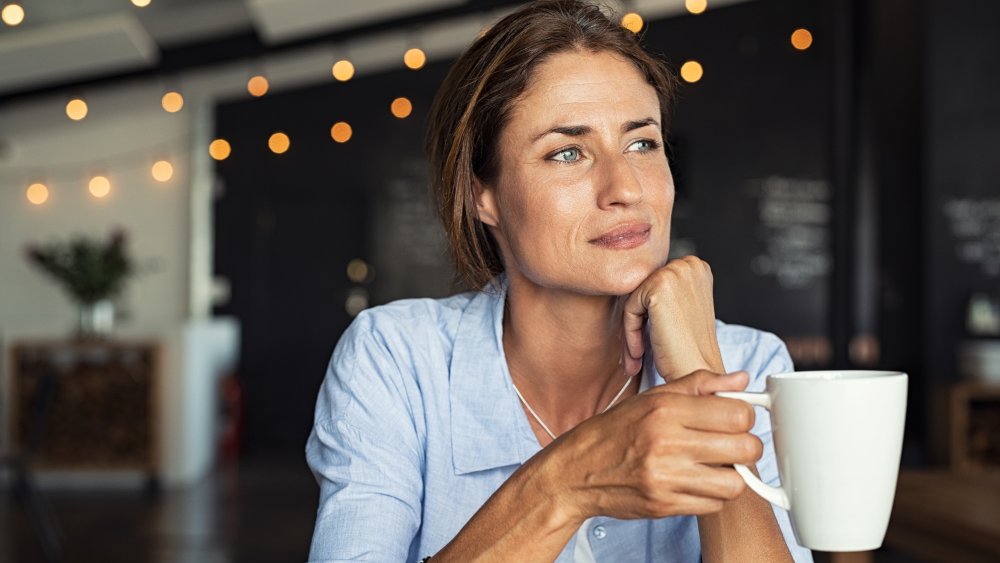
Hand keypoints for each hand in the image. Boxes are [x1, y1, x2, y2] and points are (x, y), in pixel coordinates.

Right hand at [542, 370, 760, 522]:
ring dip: (731, 475)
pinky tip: (695, 481)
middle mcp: (666, 443)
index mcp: (666, 409)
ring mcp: (666, 477)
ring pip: (735, 482)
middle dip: (745, 445)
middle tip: (731, 443)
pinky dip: (711, 495)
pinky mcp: (664, 505)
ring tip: (714, 465)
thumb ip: (699, 385)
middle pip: (745, 448)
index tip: (734, 419)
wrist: (576, 470)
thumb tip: (741, 380)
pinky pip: (713, 505)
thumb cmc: (615, 431)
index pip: (737, 414)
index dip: (744, 416)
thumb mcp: (652, 397)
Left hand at [622, 256, 722, 380]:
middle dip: (638, 322)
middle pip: (643, 290)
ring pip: (634, 300)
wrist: (698, 371)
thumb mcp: (681, 309)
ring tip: (637, 357)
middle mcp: (689, 264)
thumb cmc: (689, 348)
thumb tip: (631, 283)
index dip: (648, 315)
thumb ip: (665, 291)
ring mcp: (675, 272)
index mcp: (696, 267)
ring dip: (632, 331)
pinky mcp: (659, 286)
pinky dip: (630, 334)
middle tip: (638, 353)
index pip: (654, 284)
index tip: (649, 340)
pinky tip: (639, 354)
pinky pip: (629, 309)